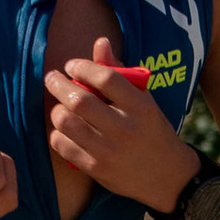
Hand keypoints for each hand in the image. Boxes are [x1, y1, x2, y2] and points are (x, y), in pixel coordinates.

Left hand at [45, 41, 197, 211]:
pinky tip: (62, 130)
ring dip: (56, 110)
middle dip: (58, 84)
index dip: (83, 67)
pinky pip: (64, 146)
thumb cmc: (152, 131)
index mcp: (141, 106)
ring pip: (67, 123)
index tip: (72, 65)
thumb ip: (120, 72)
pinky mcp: (97, 169)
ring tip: (59, 106)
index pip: (106, 78)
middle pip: (80, 100)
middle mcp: (125, 128)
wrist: (168, 176)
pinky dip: (57, 134)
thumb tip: (100, 42)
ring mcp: (110, 151)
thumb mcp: (144, 100)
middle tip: (52, 78)